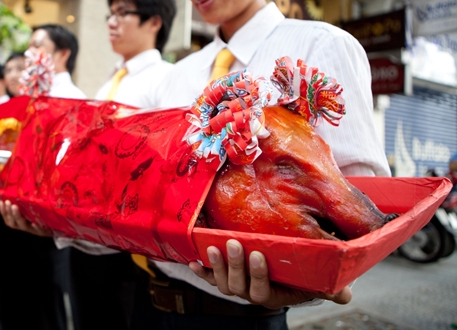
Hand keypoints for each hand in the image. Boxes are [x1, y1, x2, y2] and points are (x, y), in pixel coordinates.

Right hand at [0, 200, 52, 236]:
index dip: (3, 211)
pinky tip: (34, 223)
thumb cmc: (40, 217)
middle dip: (9, 212)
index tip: (1, 202)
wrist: (54, 229)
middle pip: (13, 223)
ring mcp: (33, 230)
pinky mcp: (43, 232)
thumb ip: (24, 203)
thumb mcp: (31, 210)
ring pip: (23, 226)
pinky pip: (39, 231)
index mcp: (19, 222)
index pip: (8, 218)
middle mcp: (24, 226)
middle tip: (8, 202)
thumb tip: (16, 189)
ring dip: (18, 216)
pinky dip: (36, 228)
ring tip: (15, 207)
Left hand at [188, 239, 351, 309]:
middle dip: (235, 265)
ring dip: (216, 265)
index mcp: (272, 296)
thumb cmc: (303, 276)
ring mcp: (237, 285)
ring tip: (214, 248)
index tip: (258, 254)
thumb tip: (346, 294)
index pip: (262, 291)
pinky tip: (192, 261)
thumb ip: (331, 289)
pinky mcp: (224, 276)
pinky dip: (201, 270)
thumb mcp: (318, 282)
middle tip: (235, 244)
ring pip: (223, 282)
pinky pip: (209, 277)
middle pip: (238, 286)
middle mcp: (251, 293)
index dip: (257, 275)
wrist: (287, 273)